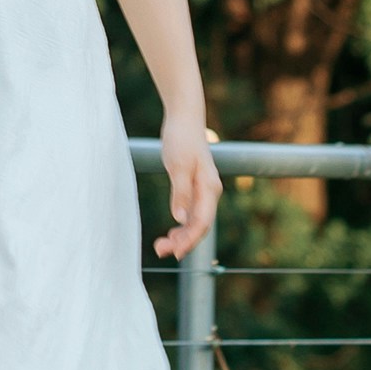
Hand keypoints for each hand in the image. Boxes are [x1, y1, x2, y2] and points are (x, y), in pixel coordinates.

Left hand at [154, 116, 221, 259]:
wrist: (184, 117)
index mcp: (209, 188)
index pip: (202, 222)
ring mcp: (203, 191)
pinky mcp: (195, 187)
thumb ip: (181, 193)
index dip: (189, 240)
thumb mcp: (177, 165)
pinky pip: (191, 213)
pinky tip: (172, 232)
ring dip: (181, 236)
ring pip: (196, 221)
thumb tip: (180, 219)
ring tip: (162, 246)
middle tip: (160, 250)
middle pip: (200, 225)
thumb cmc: (181, 138)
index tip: (174, 252)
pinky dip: (182, 225)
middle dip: (183, 242)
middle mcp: (210, 192)